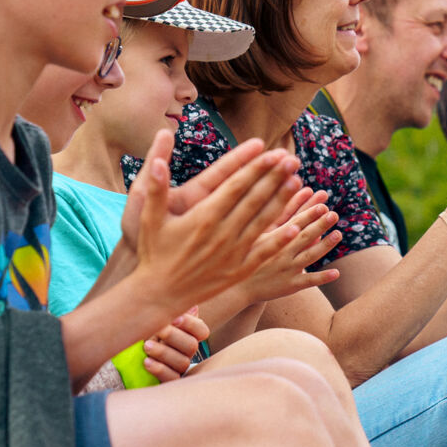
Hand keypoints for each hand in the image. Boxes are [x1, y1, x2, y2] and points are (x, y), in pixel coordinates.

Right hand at [124, 130, 307, 310]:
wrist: (161, 294)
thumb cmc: (155, 252)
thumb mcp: (150, 218)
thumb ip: (155, 188)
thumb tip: (157, 163)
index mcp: (203, 217)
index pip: (235, 186)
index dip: (255, 168)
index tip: (271, 152)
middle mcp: (222, 233)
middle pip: (254, 200)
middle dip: (274, 178)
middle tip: (292, 159)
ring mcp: (233, 253)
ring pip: (262, 222)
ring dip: (281, 201)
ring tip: (296, 181)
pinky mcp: (239, 270)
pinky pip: (263, 252)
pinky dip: (279, 239)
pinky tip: (295, 227)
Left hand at [141, 308, 209, 381]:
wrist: (129, 353)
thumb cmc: (145, 332)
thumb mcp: (156, 320)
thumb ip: (171, 313)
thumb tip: (192, 307)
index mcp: (188, 334)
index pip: (201, 330)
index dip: (191, 325)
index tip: (174, 319)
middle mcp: (187, 352)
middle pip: (191, 346)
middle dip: (173, 336)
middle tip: (158, 330)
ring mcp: (179, 368)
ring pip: (182, 362)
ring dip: (164, 353)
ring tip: (147, 346)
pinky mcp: (169, 381)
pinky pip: (172, 378)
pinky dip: (159, 369)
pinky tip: (146, 362)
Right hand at [234, 195, 344, 302]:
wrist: (236, 289)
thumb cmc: (243, 258)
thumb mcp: (251, 237)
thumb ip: (264, 221)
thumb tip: (274, 202)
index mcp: (272, 240)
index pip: (294, 223)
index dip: (309, 213)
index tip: (323, 204)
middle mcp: (281, 254)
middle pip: (305, 236)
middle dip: (320, 224)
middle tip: (334, 214)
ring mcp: (287, 270)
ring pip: (310, 256)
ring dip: (325, 245)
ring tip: (339, 234)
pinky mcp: (290, 286)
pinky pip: (309, 280)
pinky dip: (323, 277)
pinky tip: (337, 272)